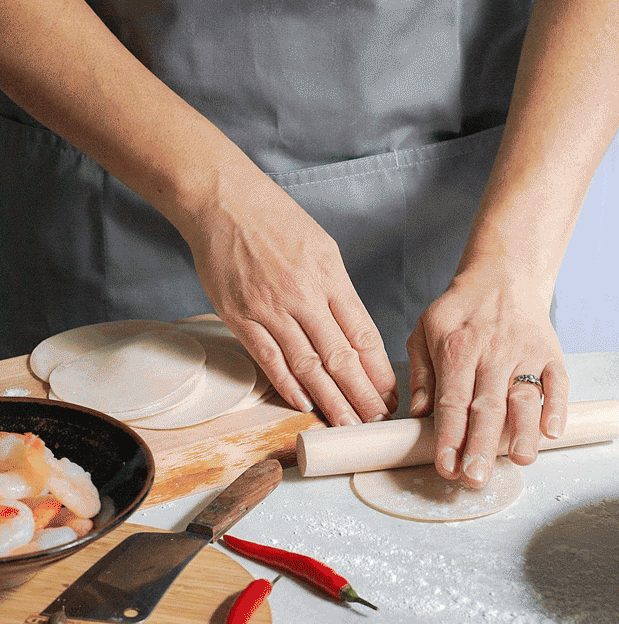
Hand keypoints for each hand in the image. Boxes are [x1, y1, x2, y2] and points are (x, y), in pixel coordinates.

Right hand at [184, 162, 397, 425]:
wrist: (221, 199)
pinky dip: (288, 386)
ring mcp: (271, 308)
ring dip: (330, 400)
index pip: (363, 335)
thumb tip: (354, 337)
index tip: (391, 395)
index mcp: (330, 276)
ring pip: (308, 365)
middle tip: (377, 423)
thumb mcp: (322, 248)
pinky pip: (270, 359)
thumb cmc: (274, 220)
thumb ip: (338, 292)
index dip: (379, 372)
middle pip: (341, 357)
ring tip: (347, 424)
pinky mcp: (241, 316)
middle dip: (362, 396)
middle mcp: (304, 295)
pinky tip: (305, 405)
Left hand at [406, 255, 568, 487]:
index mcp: (457, 348)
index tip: (447, 467)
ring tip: (521, 461)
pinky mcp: (551, 352)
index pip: (452, 400)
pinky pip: (558, 381)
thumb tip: (417, 415)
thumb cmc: (461, 310)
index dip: (450, 436)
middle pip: (487, 406)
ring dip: (523, 432)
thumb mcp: (425, 330)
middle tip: (476, 478)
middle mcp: (492, 352)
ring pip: (525, 397)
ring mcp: (525, 352)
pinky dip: (558, 405)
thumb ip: (421, 373)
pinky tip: (553, 431)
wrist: (504, 273)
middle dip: (482, 445)